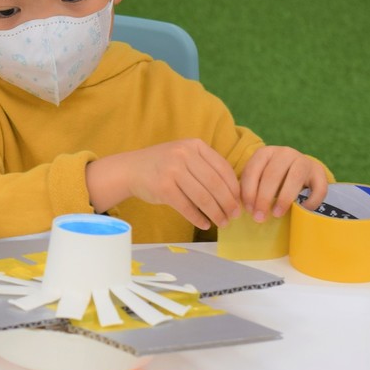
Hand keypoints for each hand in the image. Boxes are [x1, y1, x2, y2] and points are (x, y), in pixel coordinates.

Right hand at [87, 139, 241, 229]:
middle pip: (215, 184)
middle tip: (234, 216)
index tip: (239, 202)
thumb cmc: (162, 165)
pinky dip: (197, 218)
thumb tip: (233, 192)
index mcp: (194, 145)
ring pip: (203, 197)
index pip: (223, 168)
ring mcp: (172, 170)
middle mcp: (184, 155)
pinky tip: (204, 224)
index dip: (234, 188)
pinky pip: (186, 207)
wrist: (130, 169)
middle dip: (228, 203)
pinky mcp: (163, 188)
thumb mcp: (184, 155)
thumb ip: (205, 166)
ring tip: (222, 223)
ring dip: (215, 213)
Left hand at [240, 146, 327, 221]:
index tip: (249, 210)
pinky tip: (302, 209)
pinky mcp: (319, 171)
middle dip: (264, 198)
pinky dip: (311, 201)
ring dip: (284, 198)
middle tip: (260, 217)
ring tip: (277, 214)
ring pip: (295, 177)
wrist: (299, 171)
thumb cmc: (273, 179)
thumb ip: (252, 189)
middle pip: (272, 174)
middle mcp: (284, 153)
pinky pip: (318, 187)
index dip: (248, 192)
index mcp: (265, 153)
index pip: (252, 171)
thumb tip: (249, 209)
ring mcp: (304, 160)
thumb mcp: (259, 179)